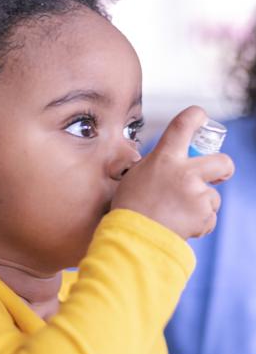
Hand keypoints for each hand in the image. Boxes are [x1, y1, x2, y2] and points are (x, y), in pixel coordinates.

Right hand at [111, 106, 234, 238]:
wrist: (133, 237)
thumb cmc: (130, 207)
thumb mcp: (136, 176)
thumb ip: (157, 165)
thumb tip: (169, 163)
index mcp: (164, 158)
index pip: (183, 124)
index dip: (196, 116)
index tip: (200, 117)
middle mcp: (184, 172)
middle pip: (222, 161)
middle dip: (224, 169)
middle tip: (218, 176)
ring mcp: (196, 194)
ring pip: (212, 196)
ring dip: (200, 205)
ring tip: (176, 214)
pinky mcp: (203, 214)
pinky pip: (209, 217)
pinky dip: (198, 223)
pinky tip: (180, 225)